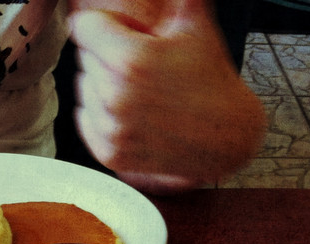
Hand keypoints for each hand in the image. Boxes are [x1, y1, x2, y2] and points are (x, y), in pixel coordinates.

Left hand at [69, 0, 265, 192]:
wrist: (225, 138)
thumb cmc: (210, 78)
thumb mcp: (195, 25)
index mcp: (130, 60)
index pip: (84, 26)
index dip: (105, 25)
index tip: (122, 33)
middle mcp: (115, 96)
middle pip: (85, 57)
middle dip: (107, 55)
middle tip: (142, 66)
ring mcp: (111, 128)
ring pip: (84, 88)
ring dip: (103, 85)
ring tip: (139, 90)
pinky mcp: (108, 152)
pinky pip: (85, 119)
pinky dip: (101, 114)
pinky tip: (130, 111)